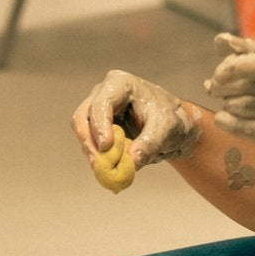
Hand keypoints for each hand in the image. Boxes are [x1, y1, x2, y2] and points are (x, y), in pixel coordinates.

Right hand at [72, 70, 202, 188]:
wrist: (171, 126)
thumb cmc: (169, 119)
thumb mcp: (167, 130)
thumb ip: (149, 144)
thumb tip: (131, 161)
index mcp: (121, 84)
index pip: (101, 103)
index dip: (100, 125)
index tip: (106, 146)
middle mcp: (103, 94)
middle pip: (83, 117)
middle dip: (90, 142)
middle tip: (99, 165)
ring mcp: (97, 110)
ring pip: (83, 132)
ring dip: (93, 153)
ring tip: (109, 171)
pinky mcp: (97, 127)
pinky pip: (90, 143)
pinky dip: (98, 158)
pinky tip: (111, 170)